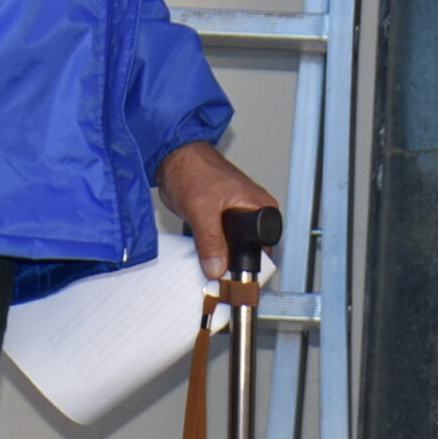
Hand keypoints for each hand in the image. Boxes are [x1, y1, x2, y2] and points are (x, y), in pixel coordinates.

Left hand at [156, 142, 276, 281]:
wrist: (173, 157)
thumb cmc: (193, 168)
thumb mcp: (202, 208)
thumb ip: (211, 241)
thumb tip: (217, 268)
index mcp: (260, 206)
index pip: (263, 249)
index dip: (248, 267)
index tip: (232, 281)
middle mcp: (252, 212)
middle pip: (248, 253)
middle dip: (231, 265)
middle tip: (215, 274)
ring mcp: (236, 218)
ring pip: (231, 251)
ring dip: (218, 260)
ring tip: (206, 265)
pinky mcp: (220, 222)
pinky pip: (219, 245)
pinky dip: (210, 252)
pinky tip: (201, 256)